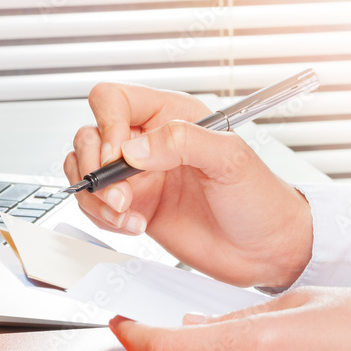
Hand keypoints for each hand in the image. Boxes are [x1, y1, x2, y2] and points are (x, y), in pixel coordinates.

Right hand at [64, 82, 311, 287]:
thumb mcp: (230, 159)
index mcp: (172, 116)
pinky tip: (133, 225)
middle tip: (121, 195)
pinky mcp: (135, 207)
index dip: (107, 126)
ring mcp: (139, 176)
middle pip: (89, 135)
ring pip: (84, 171)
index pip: (113, 100)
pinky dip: (102, 218)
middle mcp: (150, 142)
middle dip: (95, 168)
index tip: (120, 157)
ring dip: (95, 197)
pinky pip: (95, 205)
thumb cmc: (260, 199)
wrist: (266, 250)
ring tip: (126, 214)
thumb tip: (134, 148)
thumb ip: (181, 142)